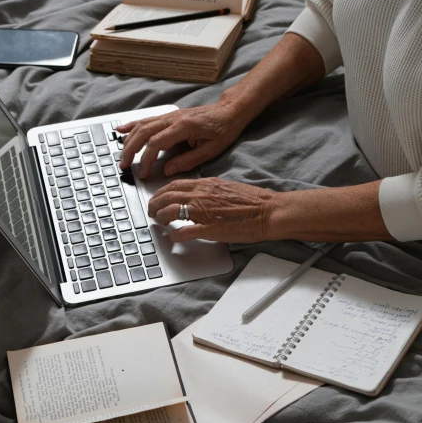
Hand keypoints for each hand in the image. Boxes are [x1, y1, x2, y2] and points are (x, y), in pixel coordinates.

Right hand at [118, 101, 244, 178]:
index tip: (143, 172)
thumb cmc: (223, 130)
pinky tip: (121, 130)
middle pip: (143, 133)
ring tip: (121, 155)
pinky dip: (132, 125)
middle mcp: (173, 119)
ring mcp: (170, 116)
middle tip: (124, 165)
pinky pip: (147, 119)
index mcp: (183, 127)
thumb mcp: (210, 150)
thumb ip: (187, 161)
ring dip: (129, 140)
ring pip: (142, 125)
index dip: (146, 159)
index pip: (156, 143)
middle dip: (131, 150)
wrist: (229, 111)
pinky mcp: (169, 116)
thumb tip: (168, 170)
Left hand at [148, 177, 282, 242]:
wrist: (269, 211)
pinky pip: (185, 232)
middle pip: (167, 197)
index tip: (157, 198)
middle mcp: (201, 195)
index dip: (161, 193)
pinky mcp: (210, 229)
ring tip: (158, 223)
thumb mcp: (226, 188)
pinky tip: (174, 238)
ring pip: (170, 211)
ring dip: (160, 218)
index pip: (174, 185)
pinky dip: (175, 236)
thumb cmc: (254, 202)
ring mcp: (204, 212)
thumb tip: (197, 196)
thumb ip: (209, 191)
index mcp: (206, 184)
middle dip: (154, 204)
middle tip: (151, 212)